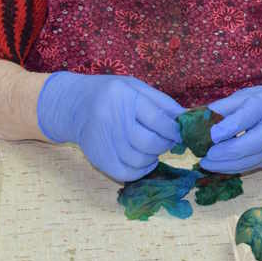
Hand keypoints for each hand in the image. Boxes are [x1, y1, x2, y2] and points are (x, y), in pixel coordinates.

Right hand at [37, 72, 183, 181]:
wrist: (72, 105)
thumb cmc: (110, 93)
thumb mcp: (136, 87)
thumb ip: (162, 103)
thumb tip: (188, 119)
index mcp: (124, 97)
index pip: (158, 120)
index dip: (175, 130)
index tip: (181, 133)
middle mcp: (111, 119)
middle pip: (149, 142)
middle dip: (165, 144)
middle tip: (168, 140)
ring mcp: (103, 141)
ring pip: (139, 160)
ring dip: (154, 157)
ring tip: (153, 147)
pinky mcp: (97, 157)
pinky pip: (126, 173)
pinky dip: (141, 171)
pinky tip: (144, 161)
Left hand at [201, 85, 261, 173]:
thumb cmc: (260, 103)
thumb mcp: (243, 96)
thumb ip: (221, 107)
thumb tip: (196, 118)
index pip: (247, 117)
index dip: (229, 127)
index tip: (211, 135)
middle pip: (253, 144)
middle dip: (227, 152)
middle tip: (206, 154)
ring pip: (250, 161)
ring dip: (225, 165)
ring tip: (205, 163)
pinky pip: (248, 167)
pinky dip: (230, 169)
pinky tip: (216, 166)